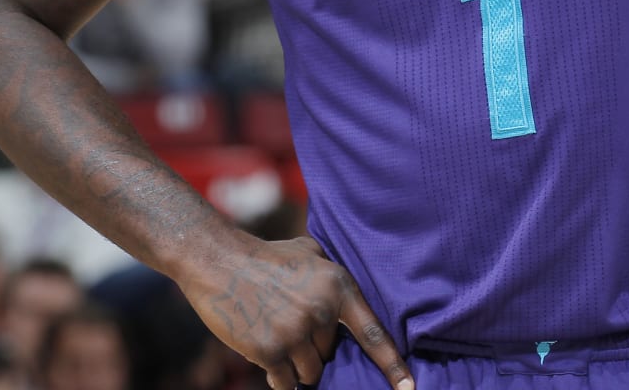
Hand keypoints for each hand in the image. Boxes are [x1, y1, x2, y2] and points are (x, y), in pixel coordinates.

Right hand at [180, 235, 412, 389]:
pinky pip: (285, 382)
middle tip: (289, 323)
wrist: (219, 261)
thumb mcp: (310, 252)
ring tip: (277, 335)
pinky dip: (279, 377)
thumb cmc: (266, 256)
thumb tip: (348, 301)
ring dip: (297, 364)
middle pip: (330, 355)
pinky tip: (265, 353)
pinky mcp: (269, 350)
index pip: (373, 333)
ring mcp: (295, 333)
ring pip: (311, 372)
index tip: (409, 388)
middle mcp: (321, 311)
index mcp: (338, 286)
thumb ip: (332, 276)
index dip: (393, 364)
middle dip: (314, 347)